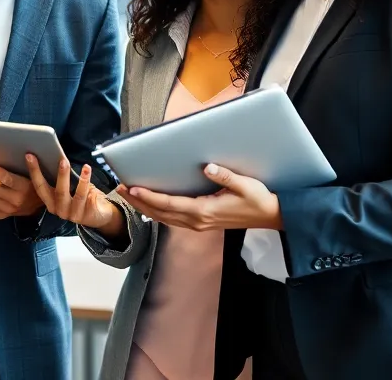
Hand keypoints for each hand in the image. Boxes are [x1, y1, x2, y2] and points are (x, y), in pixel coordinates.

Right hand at [25, 155, 122, 235]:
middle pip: (47, 190)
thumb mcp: (72, 187)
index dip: (33, 171)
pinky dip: (83, 180)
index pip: (38, 186)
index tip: (29, 156)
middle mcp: (57, 209)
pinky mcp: (81, 216)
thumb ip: (63, 178)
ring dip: (63, 175)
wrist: (102, 215)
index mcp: (51, 202)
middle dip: (42, 172)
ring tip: (65, 161)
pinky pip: (81, 195)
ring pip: (62, 193)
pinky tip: (86, 169)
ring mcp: (68, 214)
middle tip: (49, 158)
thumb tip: (56, 157)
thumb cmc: (85, 197)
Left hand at [121, 163, 281, 231]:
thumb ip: (226, 176)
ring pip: (165, 218)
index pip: (170, 204)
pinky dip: (158, 212)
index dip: (149, 197)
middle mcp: (198, 221)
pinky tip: (150, 205)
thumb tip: (207, 167)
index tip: (132, 189)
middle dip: (139, 202)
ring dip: (145, 207)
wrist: (272, 217)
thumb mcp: (246, 185)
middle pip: (161, 213)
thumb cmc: (259, 200)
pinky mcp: (202, 223)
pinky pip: (173, 219)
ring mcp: (199, 225)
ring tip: (129, 195)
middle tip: (119, 189)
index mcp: (205, 211)